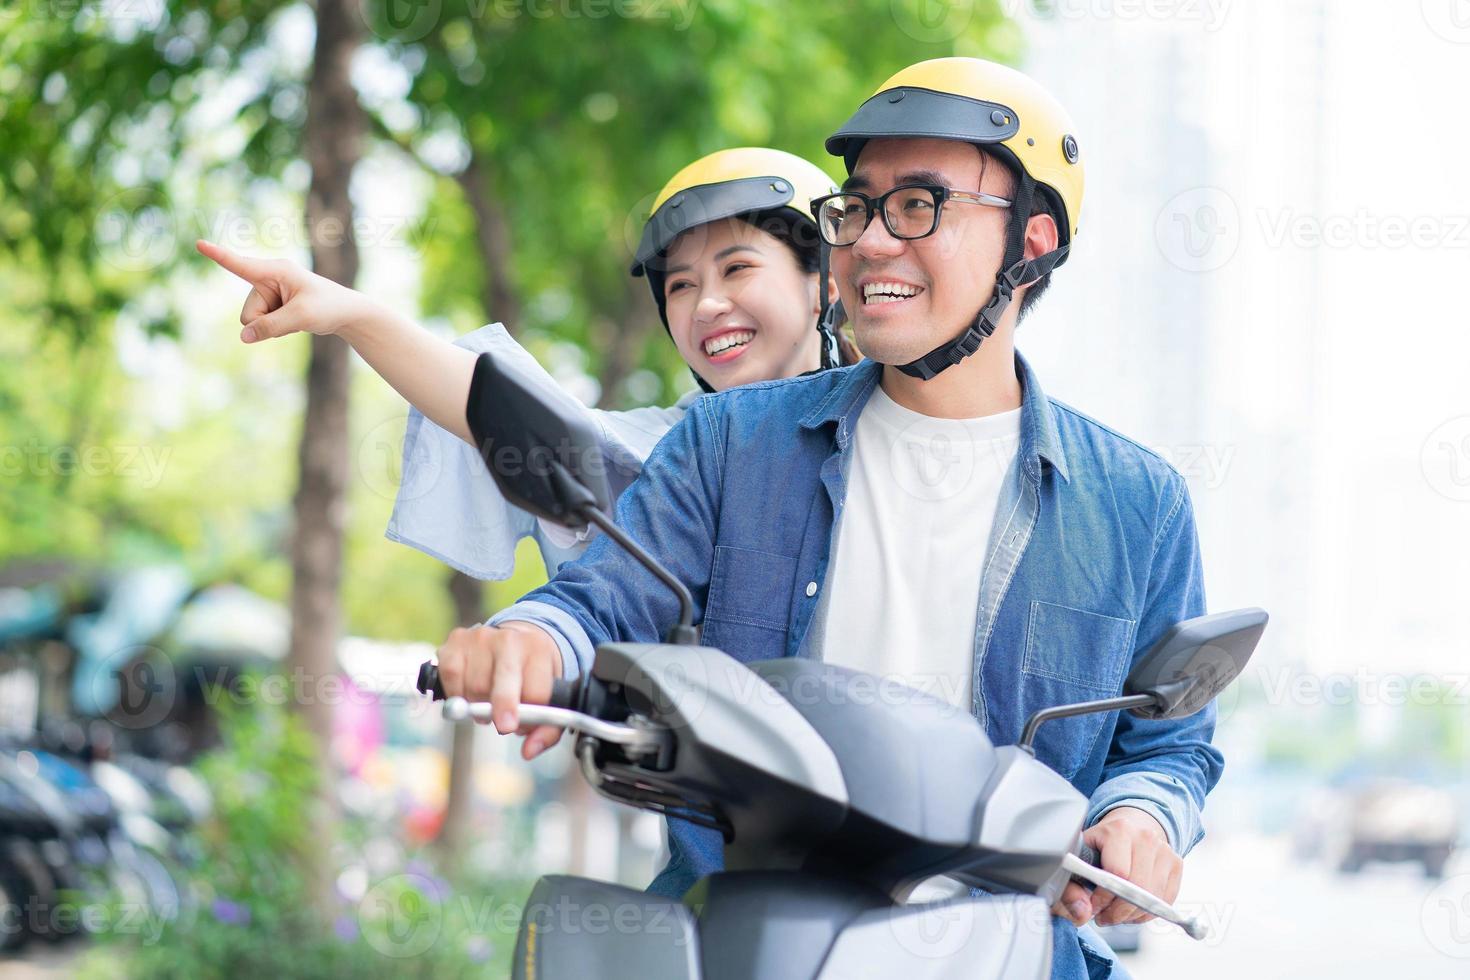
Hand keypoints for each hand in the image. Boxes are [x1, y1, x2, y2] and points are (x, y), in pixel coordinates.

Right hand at [195, 239, 379, 342]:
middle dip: (264, 323)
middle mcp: (269, 278)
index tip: (198, 242)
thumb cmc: (328, 308)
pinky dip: (276, 328)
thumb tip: (243, 337)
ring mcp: (270, 292)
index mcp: (276, 271)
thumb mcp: (300, 318)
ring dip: (272, 326)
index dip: (218, 255)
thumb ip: (270, 327)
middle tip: (294, 316)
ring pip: (252, 321)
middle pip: (247, 313)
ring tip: (296, 317)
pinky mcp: (273, 304)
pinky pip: (262, 324)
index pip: (240, 264)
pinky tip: (294, 321)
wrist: (346, 314)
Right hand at [434, 621, 565, 760]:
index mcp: (538, 651)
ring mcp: (481, 638)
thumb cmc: (532, 674)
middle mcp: (509, 640)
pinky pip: (451, 675)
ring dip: (478, 705)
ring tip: (487, 702)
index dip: (528, 718)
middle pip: (503, 685)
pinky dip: (457, 693)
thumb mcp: (551, 697)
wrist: (515, 639)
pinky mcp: (456, 640)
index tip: (523, 725)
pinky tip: (468, 693)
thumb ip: (547, 730)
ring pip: (475, 686)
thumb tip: (529, 752)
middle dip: (502, 710)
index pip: (535, 692)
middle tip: (504, 726)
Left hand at [1050, 806, 1180, 927]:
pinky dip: (1147, 912)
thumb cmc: (1099, 845)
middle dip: (1118, 911)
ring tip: (1115, 912)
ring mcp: (1164, 850)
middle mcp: (1145, 837)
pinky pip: (1164, 901)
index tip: (1093, 906)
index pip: (1117, 874)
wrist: (1128, 825)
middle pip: (1138, 889)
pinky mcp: (1176, 863)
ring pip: (1153, 899)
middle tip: (1103, 916)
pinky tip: (1131, 908)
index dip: (1104, 897)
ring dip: (1132, 915)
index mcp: (1118, 830)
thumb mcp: (1077, 859)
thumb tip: (1083, 913)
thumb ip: (1071, 888)